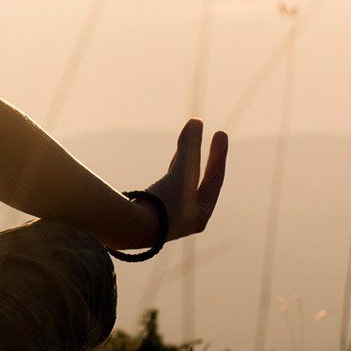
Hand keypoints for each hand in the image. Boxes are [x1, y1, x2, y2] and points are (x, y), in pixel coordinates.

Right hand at [143, 118, 228, 240]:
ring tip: (183, 147)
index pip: (214, 180)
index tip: (220, 132)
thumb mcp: (181, 173)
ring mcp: (167, 219)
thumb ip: (190, 148)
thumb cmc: (163, 202)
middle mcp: (186, 219)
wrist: (130, 229)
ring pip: (179, 185)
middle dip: (199, 158)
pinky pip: (164, 189)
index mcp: (200, 215)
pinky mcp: (150, 215)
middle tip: (200, 136)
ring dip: (181, 165)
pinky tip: (165, 172)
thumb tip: (197, 121)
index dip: (218, 155)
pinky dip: (167, 175)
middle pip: (197, 182)